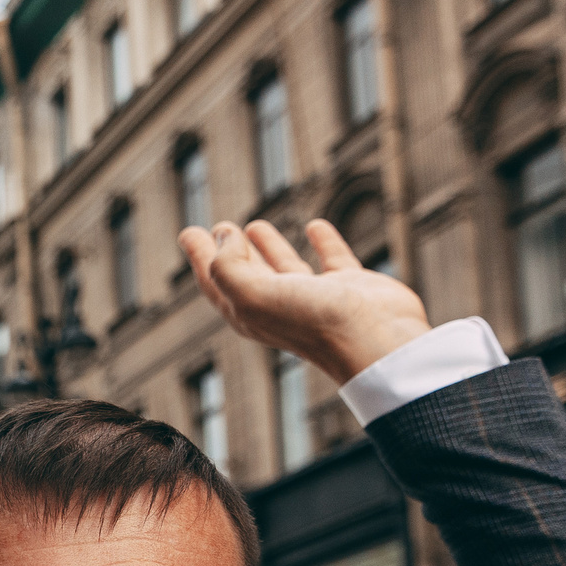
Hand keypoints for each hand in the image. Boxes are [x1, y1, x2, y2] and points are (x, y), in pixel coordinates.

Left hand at [178, 217, 429, 383]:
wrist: (376, 340)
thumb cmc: (314, 322)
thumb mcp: (254, 295)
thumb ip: (228, 265)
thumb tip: (224, 235)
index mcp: (251, 314)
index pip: (217, 281)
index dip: (201, 256)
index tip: (189, 231)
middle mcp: (280, 308)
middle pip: (246, 276)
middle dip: (230, 251)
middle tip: (219, 226)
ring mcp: (315, 298)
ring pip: (285, 267)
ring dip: (268, 247)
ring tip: (254, 225)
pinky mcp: (349, 287)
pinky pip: (332, 259)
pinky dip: (323, 242)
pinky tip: (315, 226)